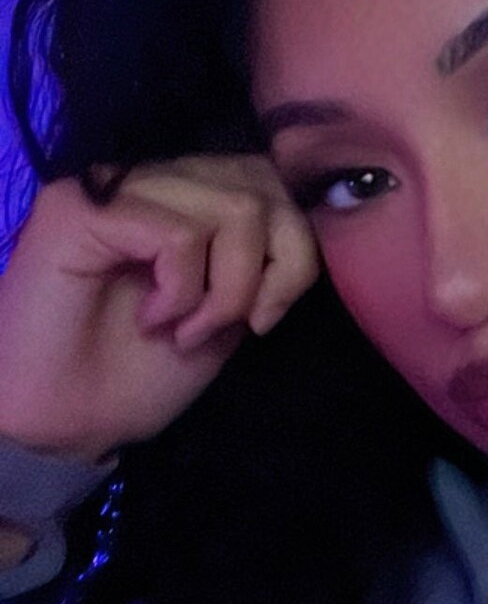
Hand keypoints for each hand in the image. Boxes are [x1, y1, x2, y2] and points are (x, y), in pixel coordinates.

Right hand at [0, 155, 319, 461]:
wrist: (62, 424)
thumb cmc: (135, 376)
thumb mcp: (227, 316)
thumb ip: (261, 265)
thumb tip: (309, 231)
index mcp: (187, 198)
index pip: (274, 180)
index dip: (296, 249)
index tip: (265, 318)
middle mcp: (152, 178)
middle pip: (264, 184)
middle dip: (275, 267)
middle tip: (241, 326)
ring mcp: (113, 187)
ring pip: (232, 206)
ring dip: (226, 289)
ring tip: (186, 330)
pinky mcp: (81, 210)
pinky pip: (179, 232)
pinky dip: (184, 289)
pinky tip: (155, 320)